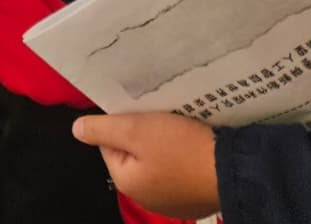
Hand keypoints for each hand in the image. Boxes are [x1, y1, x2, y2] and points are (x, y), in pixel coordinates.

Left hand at [73, 111, 217, 216]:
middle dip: (142, 132)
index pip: (109, 144)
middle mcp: (147, 198)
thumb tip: (77, 130)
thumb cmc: (181, 148)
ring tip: (175, 125)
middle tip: (156, 114)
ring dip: (162, 143)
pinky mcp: (194, 198)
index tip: (136, 111)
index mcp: (127, 182)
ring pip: (156, 161)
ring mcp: (172, 201)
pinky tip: (191, 144)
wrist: (233, 168)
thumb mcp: (136, 130)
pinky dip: (182, 157)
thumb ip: (103, 129)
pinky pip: (178, 171)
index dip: (120, 123)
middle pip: (132, 153)